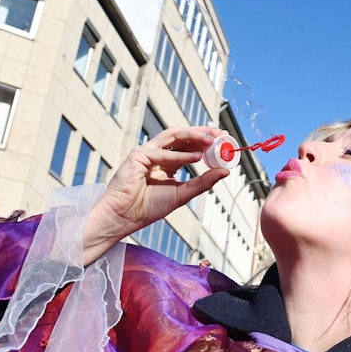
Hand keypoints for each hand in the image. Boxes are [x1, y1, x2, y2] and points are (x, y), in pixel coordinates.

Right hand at [82, 127, 228, 264]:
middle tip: (221, 134)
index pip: (189, 146)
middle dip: (202, 133)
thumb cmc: (148, 208)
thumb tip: (225, 171)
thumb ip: (203, 182)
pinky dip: (181, 155)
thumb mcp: (183, 194)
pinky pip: (162, 153)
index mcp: (167, 164)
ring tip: (211, 139)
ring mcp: (147, 153)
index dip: (206, 141)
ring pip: (172, 136)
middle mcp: (158, 155)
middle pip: (182, 137)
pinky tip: (197, 157)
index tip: (224, 139)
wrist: (124, 218)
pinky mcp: (137, 156)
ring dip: (193, 135)